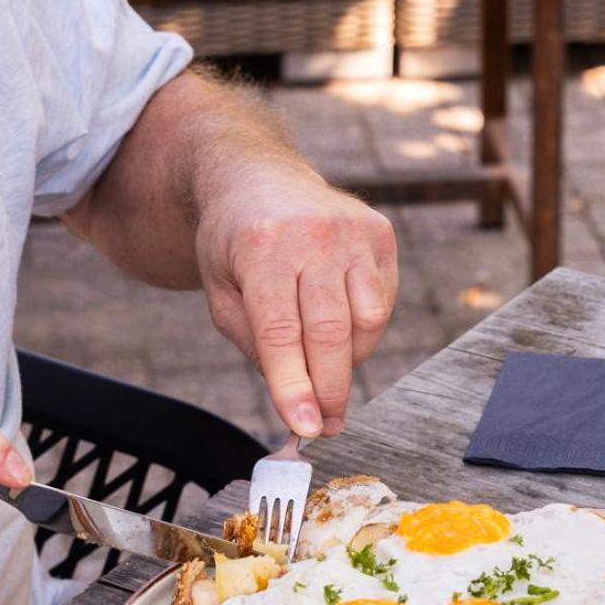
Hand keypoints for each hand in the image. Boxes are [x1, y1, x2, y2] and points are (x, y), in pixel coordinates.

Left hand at [196, 164, 397, 437]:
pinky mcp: (379, 234)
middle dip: (329, 389)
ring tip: (326, 368)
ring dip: (349, 360)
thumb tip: (296, 402)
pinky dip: (363, 331)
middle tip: (327, 425)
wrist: (258, 177)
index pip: (281, 332)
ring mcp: (352, 232)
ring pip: (366, 321)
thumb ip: (255, 345)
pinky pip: (382, 303)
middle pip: (330, 332)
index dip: (294, 386)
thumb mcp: (222, 291)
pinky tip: (340, 329)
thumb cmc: (236, 244)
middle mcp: (312, 235)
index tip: (306, 428)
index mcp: (260, 246)